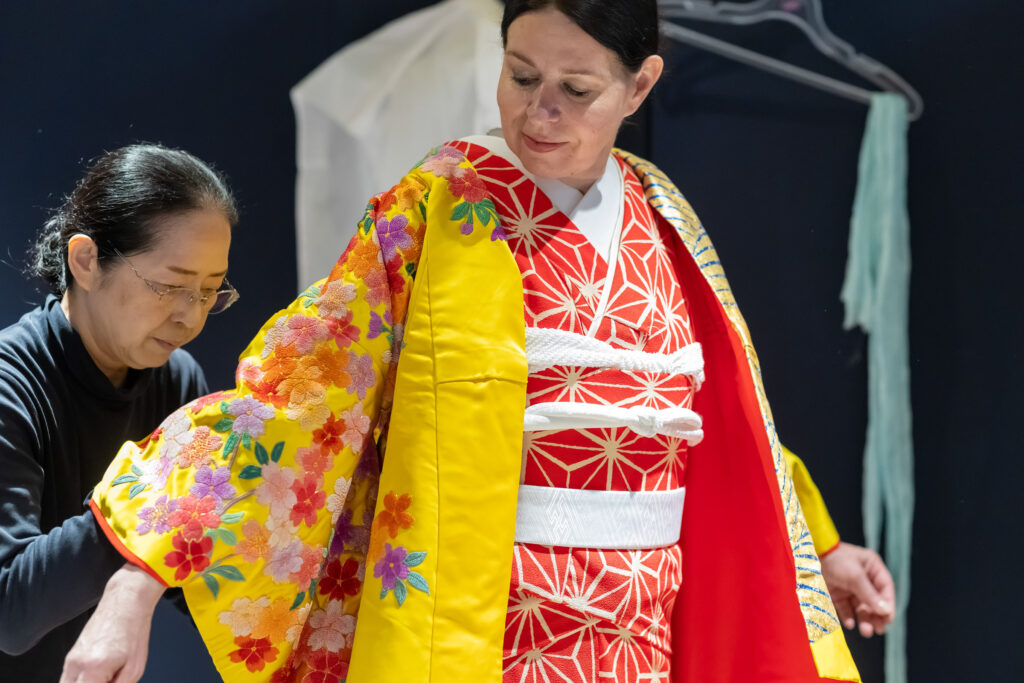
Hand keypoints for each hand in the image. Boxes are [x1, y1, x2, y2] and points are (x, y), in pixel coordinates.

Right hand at [60, 563, 164, 682]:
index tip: (111, 682)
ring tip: (106, 677)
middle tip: (109, 679)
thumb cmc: (134, 632)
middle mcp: (77, 664)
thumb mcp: (134, 669)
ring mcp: (70, 660)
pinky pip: (69, 679)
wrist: (125, 604)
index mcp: (94, 668)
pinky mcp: (71, 657)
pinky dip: (82, 682)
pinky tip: (100, 676)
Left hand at [820, 542, 894, 637]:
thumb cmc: (835, 559)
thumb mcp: (855, 576)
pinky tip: (850, 624)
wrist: (808, 555)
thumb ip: (870, 595)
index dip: (888, 604)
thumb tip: (886, 611)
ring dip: (864, 619)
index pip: (885, 589)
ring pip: (860, 606)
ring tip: (866, 632)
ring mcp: (849, 586)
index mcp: (872, 567)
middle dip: (876, 615)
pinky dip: (848, 616)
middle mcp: (862, 578)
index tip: (888, 620)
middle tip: (879, 630)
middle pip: (874, 600)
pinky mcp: (836, 593)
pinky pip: (845, 608)